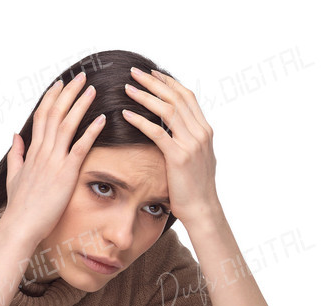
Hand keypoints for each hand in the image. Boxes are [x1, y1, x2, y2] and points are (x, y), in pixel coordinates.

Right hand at [4, 72, 105, 243]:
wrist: (20, 225)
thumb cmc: (19, 206)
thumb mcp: (14, 176)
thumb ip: (16, 154)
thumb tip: (15, 136)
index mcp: (32, 151)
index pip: (42, 116)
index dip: (52, 98)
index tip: (60, 84)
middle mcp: (42, 152)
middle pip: (55, 113)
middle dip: (68, 92)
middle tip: (81, 76)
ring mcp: (53, 161)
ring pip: (67, 124)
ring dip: (80, 104)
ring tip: (92, 89)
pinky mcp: (65, 174)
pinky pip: (80, 147)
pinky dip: (91, 131)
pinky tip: (103, 119)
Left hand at [122, 67, 220, 226]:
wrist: (202, 208)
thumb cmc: (196, 186)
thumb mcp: (199, 157)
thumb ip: (191, 139)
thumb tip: (180, 128)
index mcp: (205, 130)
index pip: (187, 97)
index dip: (169, 82)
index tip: (152, 73)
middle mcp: (200, 133)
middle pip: (176, 98)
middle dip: (154, 82)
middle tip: (134, 72)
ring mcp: (191, 144)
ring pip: (167, 110)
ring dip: (145, 96)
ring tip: (127, 88)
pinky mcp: (178, 157)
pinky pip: (156, 132)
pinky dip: (140, 120)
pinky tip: (126, 114)